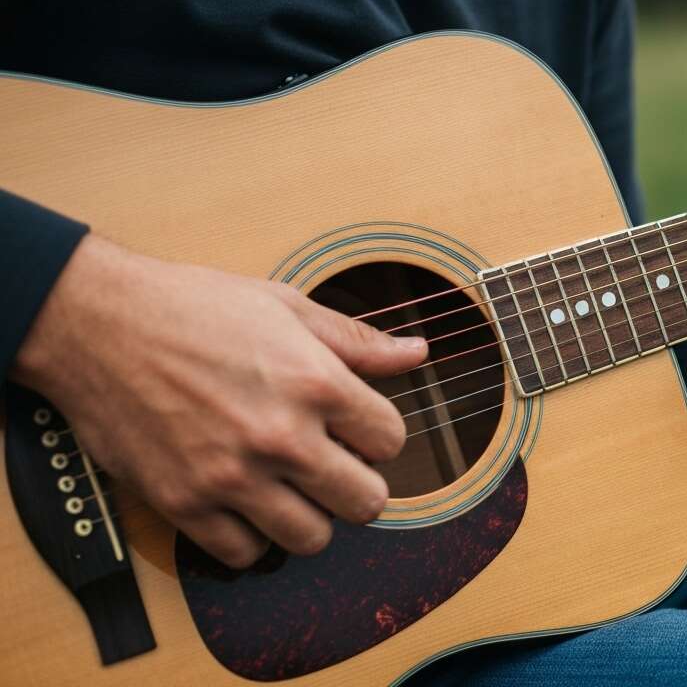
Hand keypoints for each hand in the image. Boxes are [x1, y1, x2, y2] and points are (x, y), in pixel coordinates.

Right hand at [11, 235, 427, 567]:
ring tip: (290, 488)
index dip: (377, 435)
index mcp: (315, 382)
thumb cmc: (191, 307)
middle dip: (358, 485)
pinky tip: (244, 504)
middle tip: (334, 468)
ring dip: (310, 517)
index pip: (391, 440)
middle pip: (366, 501)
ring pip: (312, 538)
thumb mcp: (285, 306)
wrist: (96, 323)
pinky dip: (249, 537)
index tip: (355, 429)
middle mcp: (280, 435)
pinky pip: (243, 554)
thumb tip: (416, 353)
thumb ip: (356, 339)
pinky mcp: (184, 503)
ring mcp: (231, 475)